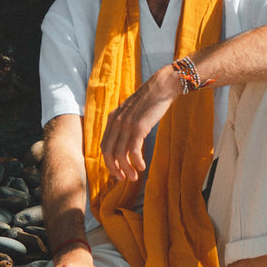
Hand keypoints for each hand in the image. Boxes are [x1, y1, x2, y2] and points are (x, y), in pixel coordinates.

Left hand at [101, 65, 179, 181]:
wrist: (162, 87)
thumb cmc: (150, 100)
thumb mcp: (132, 112)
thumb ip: (125, 123)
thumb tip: (126, 140)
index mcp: (112, 119)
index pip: (104, 146)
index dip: (109, 162)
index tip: (117, 171)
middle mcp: (116, 122)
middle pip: (108, 152)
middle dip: (114, 169)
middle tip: (123, 179)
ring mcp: (126, 124)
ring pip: (120, 154)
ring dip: (126, 169)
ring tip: (134, 177)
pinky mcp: (138, 127)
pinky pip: (133, 150)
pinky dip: (136, 162)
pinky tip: (142, 166)